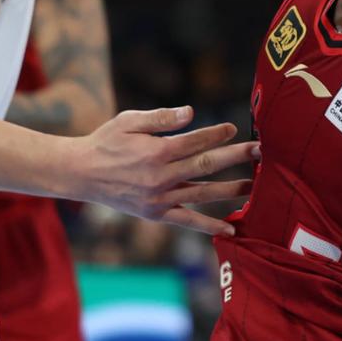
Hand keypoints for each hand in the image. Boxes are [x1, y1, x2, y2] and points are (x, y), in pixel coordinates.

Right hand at [71, 105, 256, 235]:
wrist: (81, 173)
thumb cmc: (106, 141)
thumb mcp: (129, 120)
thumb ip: (162, 117)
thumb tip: (191, 112)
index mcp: (156, 151)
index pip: (195, 141)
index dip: (216, 134)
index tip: (234, 128)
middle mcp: (160, 177)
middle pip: (206, 165)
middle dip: (236, 157)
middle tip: (261, 151)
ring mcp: (159, 198)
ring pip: (203, 193)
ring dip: (231, 190)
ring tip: (256, 185)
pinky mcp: (156, 214)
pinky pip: (187, 221)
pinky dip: (209, 226)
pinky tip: (230, 228)